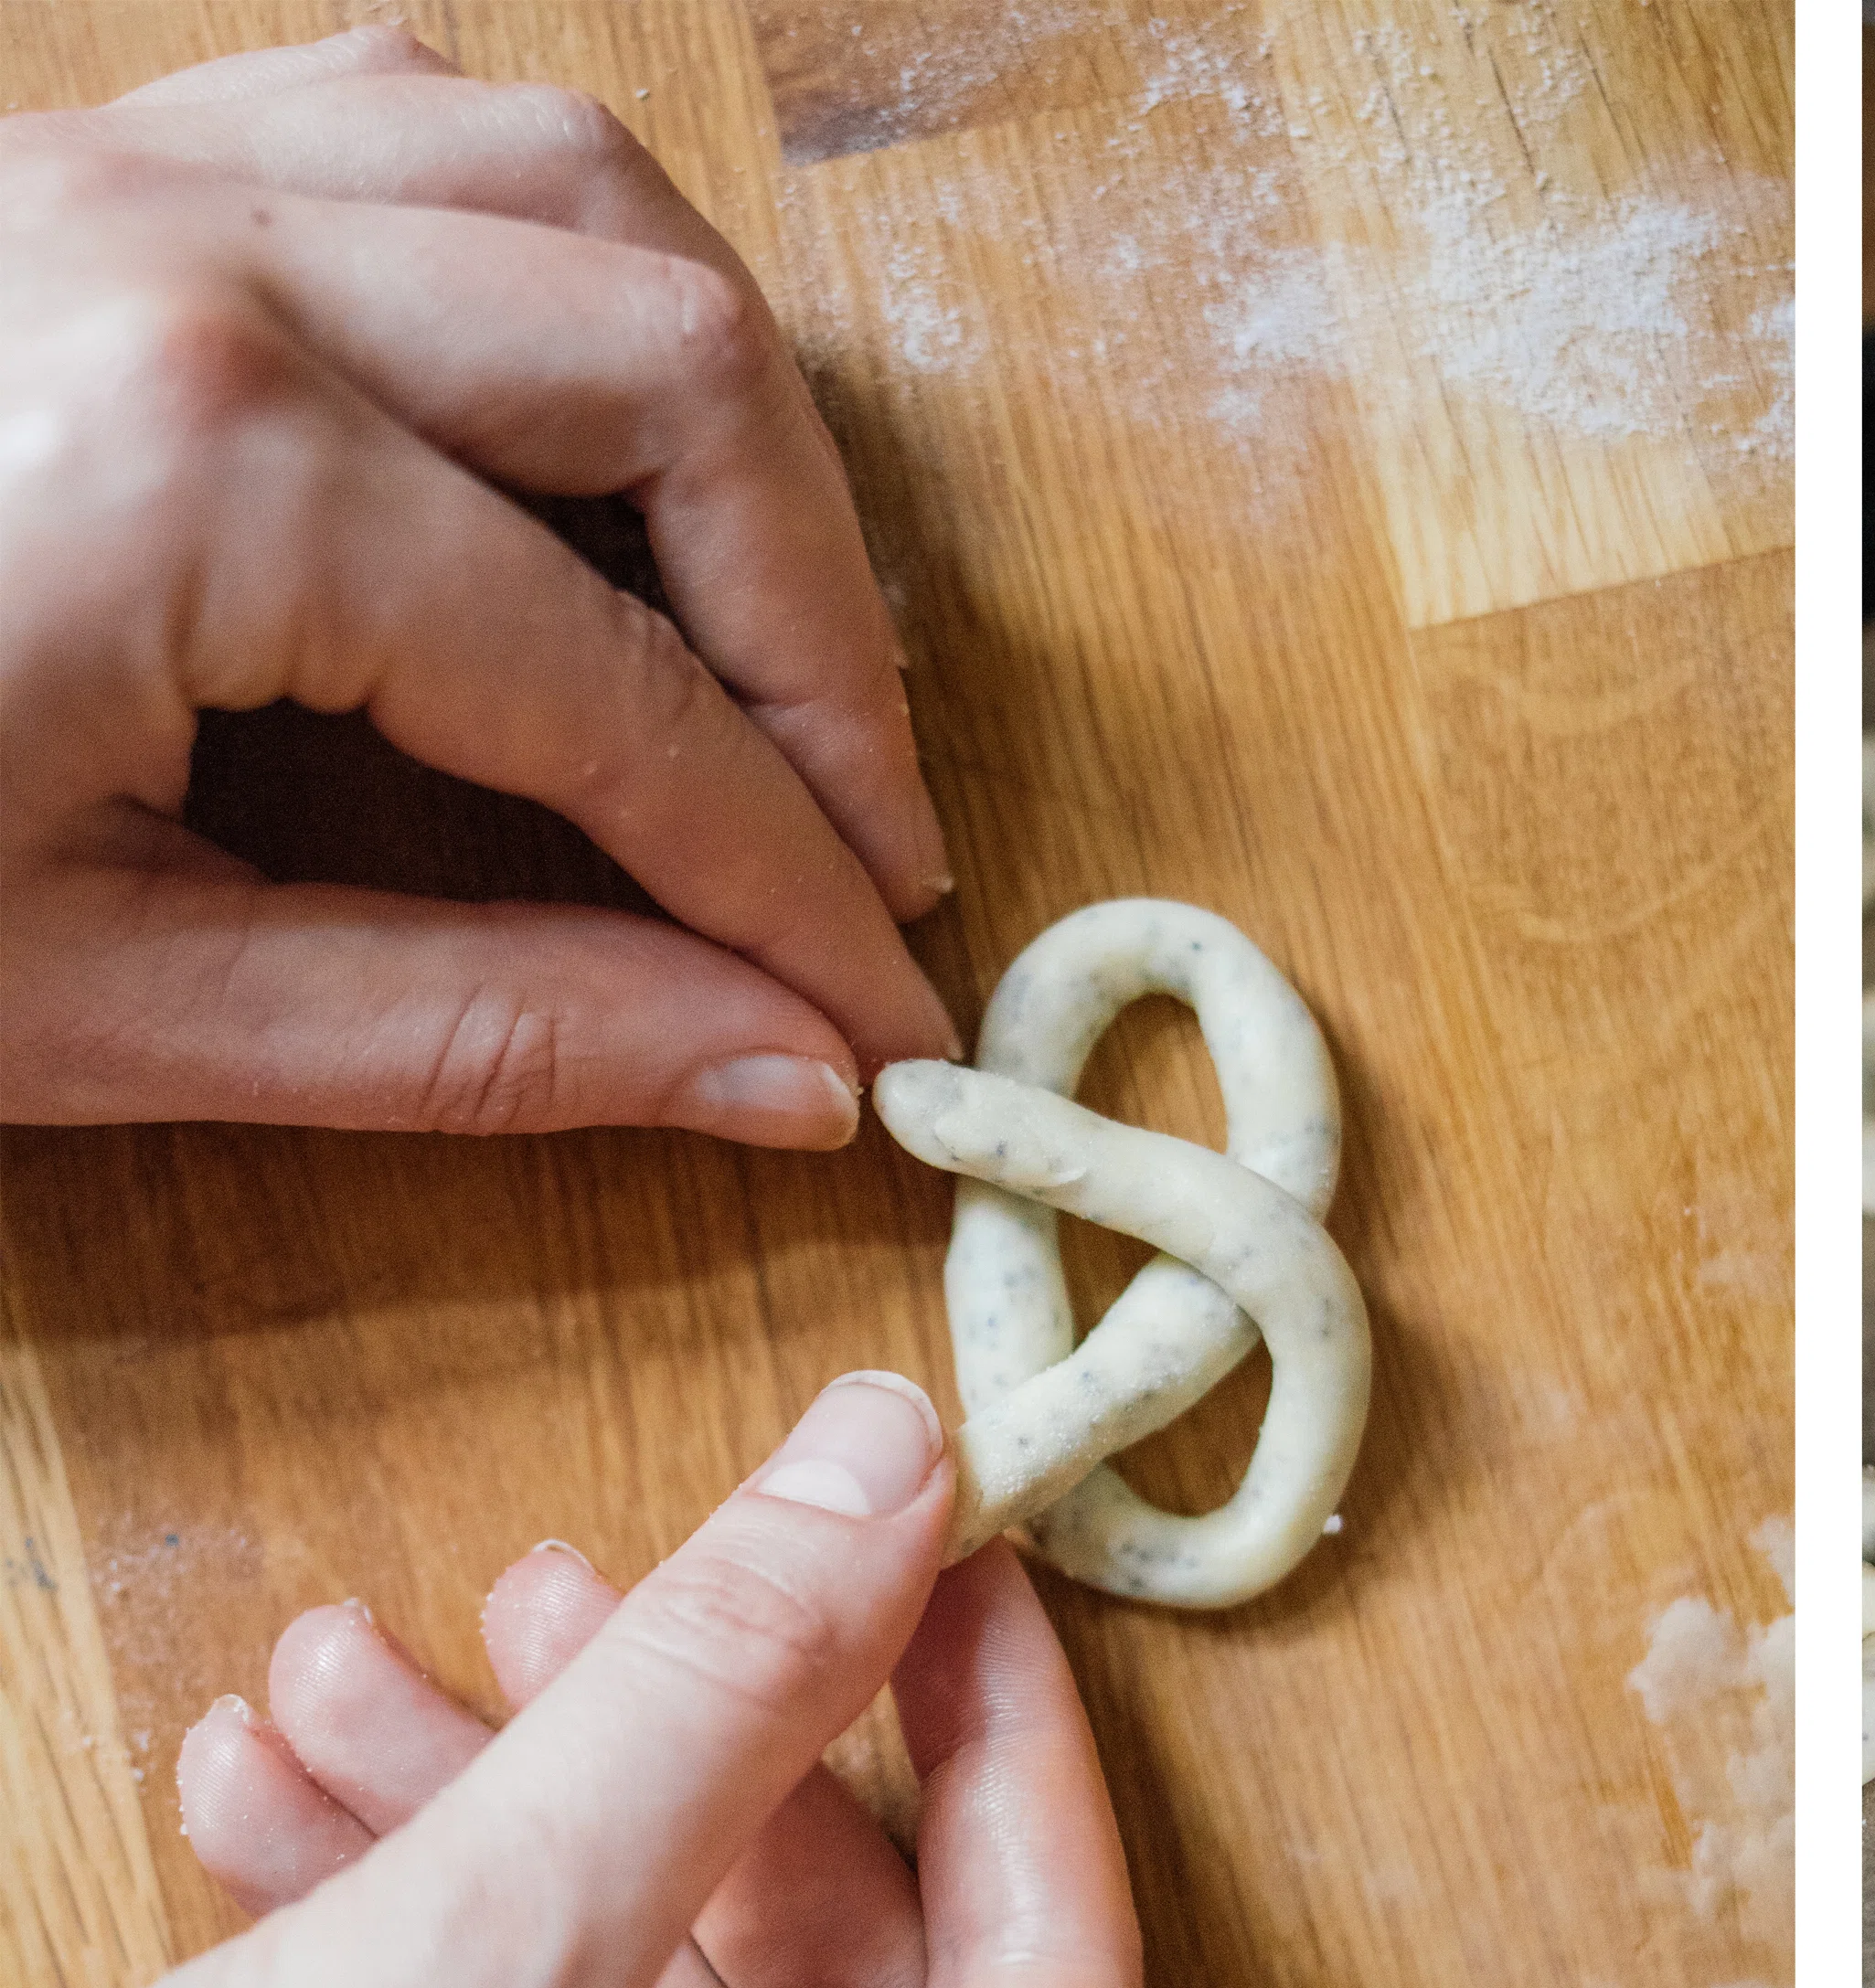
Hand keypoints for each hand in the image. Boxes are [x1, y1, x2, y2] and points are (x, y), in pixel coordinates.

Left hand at [0, 27, 961, 1147]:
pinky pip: (397, 121)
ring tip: (753, 619)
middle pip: (681, 370)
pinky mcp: (58, 155)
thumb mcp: (90, 1001)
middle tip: (854, 830)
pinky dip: (539, 259)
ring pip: (568, 183)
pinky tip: (558, 424)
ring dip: (716, 407)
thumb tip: (779, 1068)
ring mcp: (114, 159)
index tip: (882, 1006)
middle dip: (823, 627)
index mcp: (204, 462)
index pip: (633, 700)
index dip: (792, 879)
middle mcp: (195, 246)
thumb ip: (483, 1029)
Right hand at [0, 1375, 1146, 1987]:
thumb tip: (891, 1469)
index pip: (1057, 1976)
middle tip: (569, 1589)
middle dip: (676, 1765)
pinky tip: (289, 1823)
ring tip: (351, 1681)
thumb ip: (728, 1679)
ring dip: (516, 1840)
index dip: (992, 1729)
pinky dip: (457, 1978)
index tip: (948, 1549)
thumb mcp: (490, 1942)